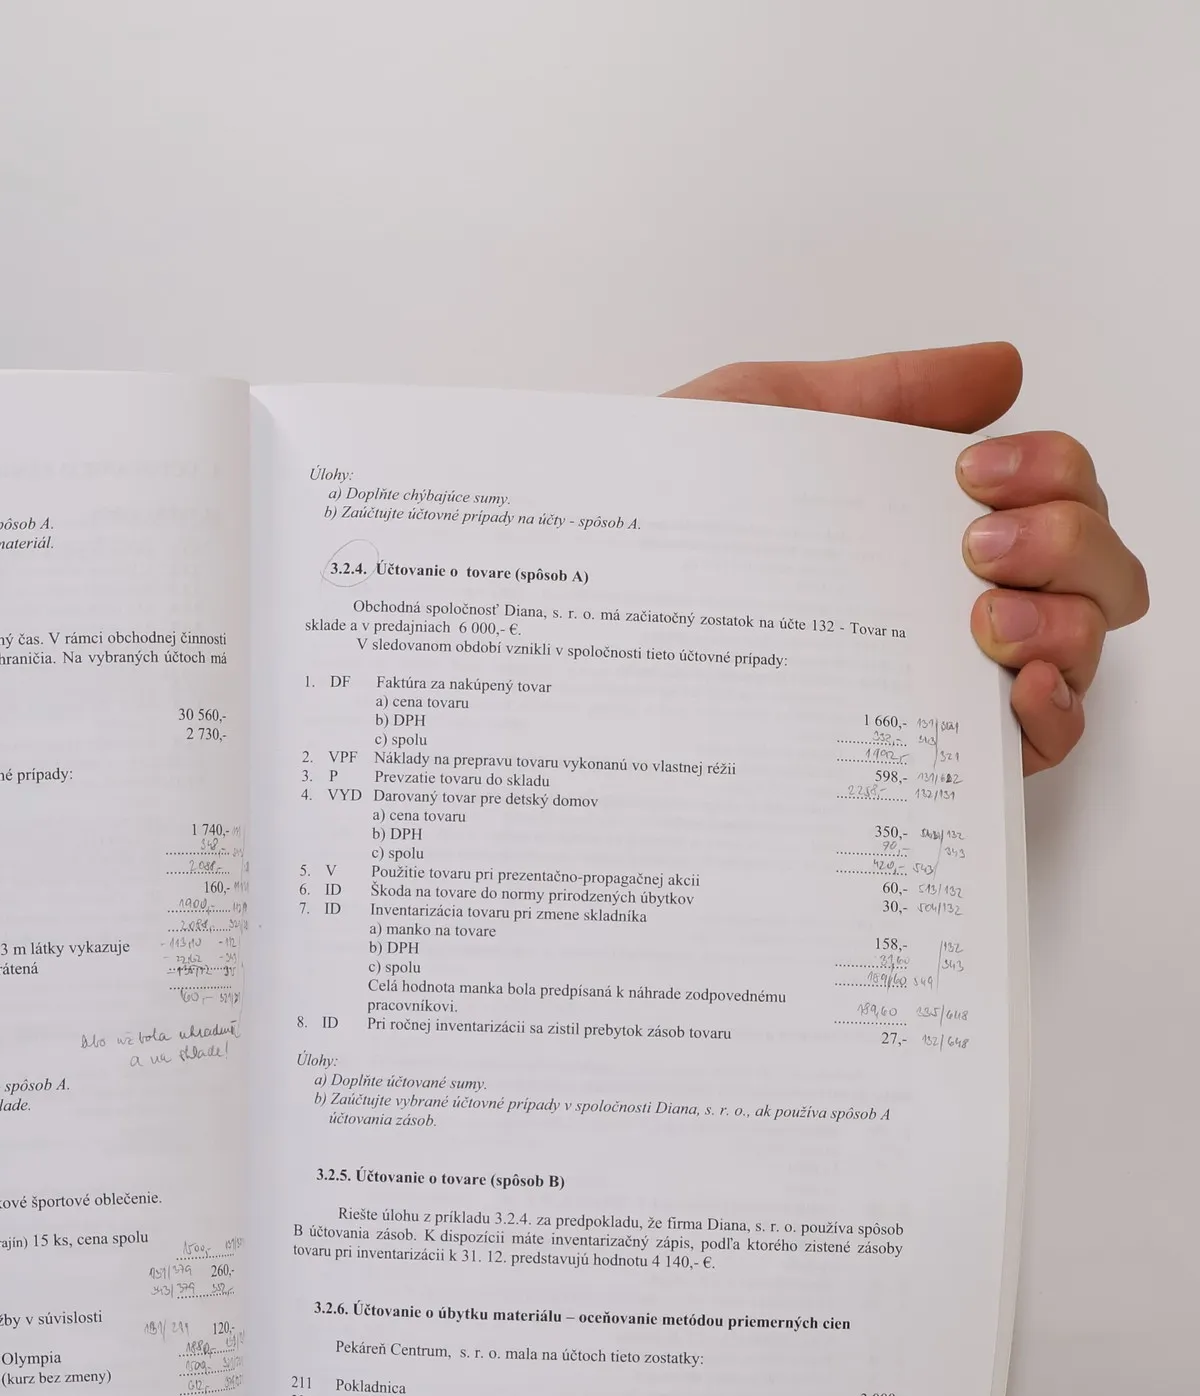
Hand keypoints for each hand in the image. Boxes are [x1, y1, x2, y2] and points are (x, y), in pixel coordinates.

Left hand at [665, 343, 1147, 773]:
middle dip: (1066, 540)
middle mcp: (950, 593)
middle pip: (1092, 561)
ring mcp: (946, 676)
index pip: (1054, 484)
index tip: (975, 473)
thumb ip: (878, 391)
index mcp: (920, 516)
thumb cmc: (654, 518)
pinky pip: (1041, 740)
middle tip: (973, 548)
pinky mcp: (926, 755)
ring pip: (1083, 642)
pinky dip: (1057, 708)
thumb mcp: (753, 421)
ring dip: (1064, 619)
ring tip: (981, 622)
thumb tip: (998, 372)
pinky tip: (1014, 687)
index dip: (1050, 467)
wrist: (572, 598)